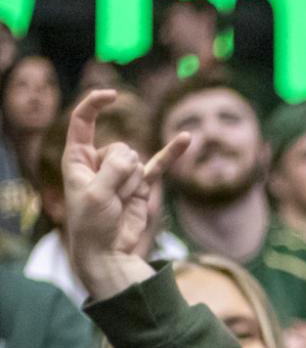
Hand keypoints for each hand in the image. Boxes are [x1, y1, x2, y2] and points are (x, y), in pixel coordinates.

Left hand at [62, 89, 190, 301]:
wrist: (107, 252)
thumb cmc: (91, 225)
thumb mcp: (95, 196)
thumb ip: (113, 171)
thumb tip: (133, 157)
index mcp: (76, 159)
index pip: (82, 122)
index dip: (95, 105)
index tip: (112, 95)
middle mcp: (98, 162)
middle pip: (120, 148)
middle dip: (121, 171)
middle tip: (110, 198)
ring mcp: (121, 172)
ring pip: (137, 162)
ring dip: (132, 184)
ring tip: (120, 205)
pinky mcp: (141, 185)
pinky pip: (159, 165)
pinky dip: (172, 153)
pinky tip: (186, 139)